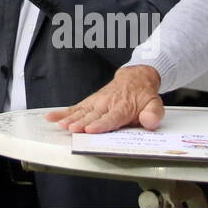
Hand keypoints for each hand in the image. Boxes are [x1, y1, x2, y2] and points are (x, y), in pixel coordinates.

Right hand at [46, 65, 164, 132]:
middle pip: (92, 115)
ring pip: (81, 112)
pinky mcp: (89, 103)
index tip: (90, 129)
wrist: (134, 78)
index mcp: (122, 107)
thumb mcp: (155, 104)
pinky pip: (74, 108)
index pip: (110, 118)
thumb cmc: (142, 95)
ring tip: (60, 124)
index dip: (100, 124)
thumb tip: (149, 121)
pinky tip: (51, 117)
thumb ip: (153, 114)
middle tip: (72, 129)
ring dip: (70, 119)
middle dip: (81, 123)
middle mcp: (106, 104)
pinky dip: (62, 112)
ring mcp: (96, 103)